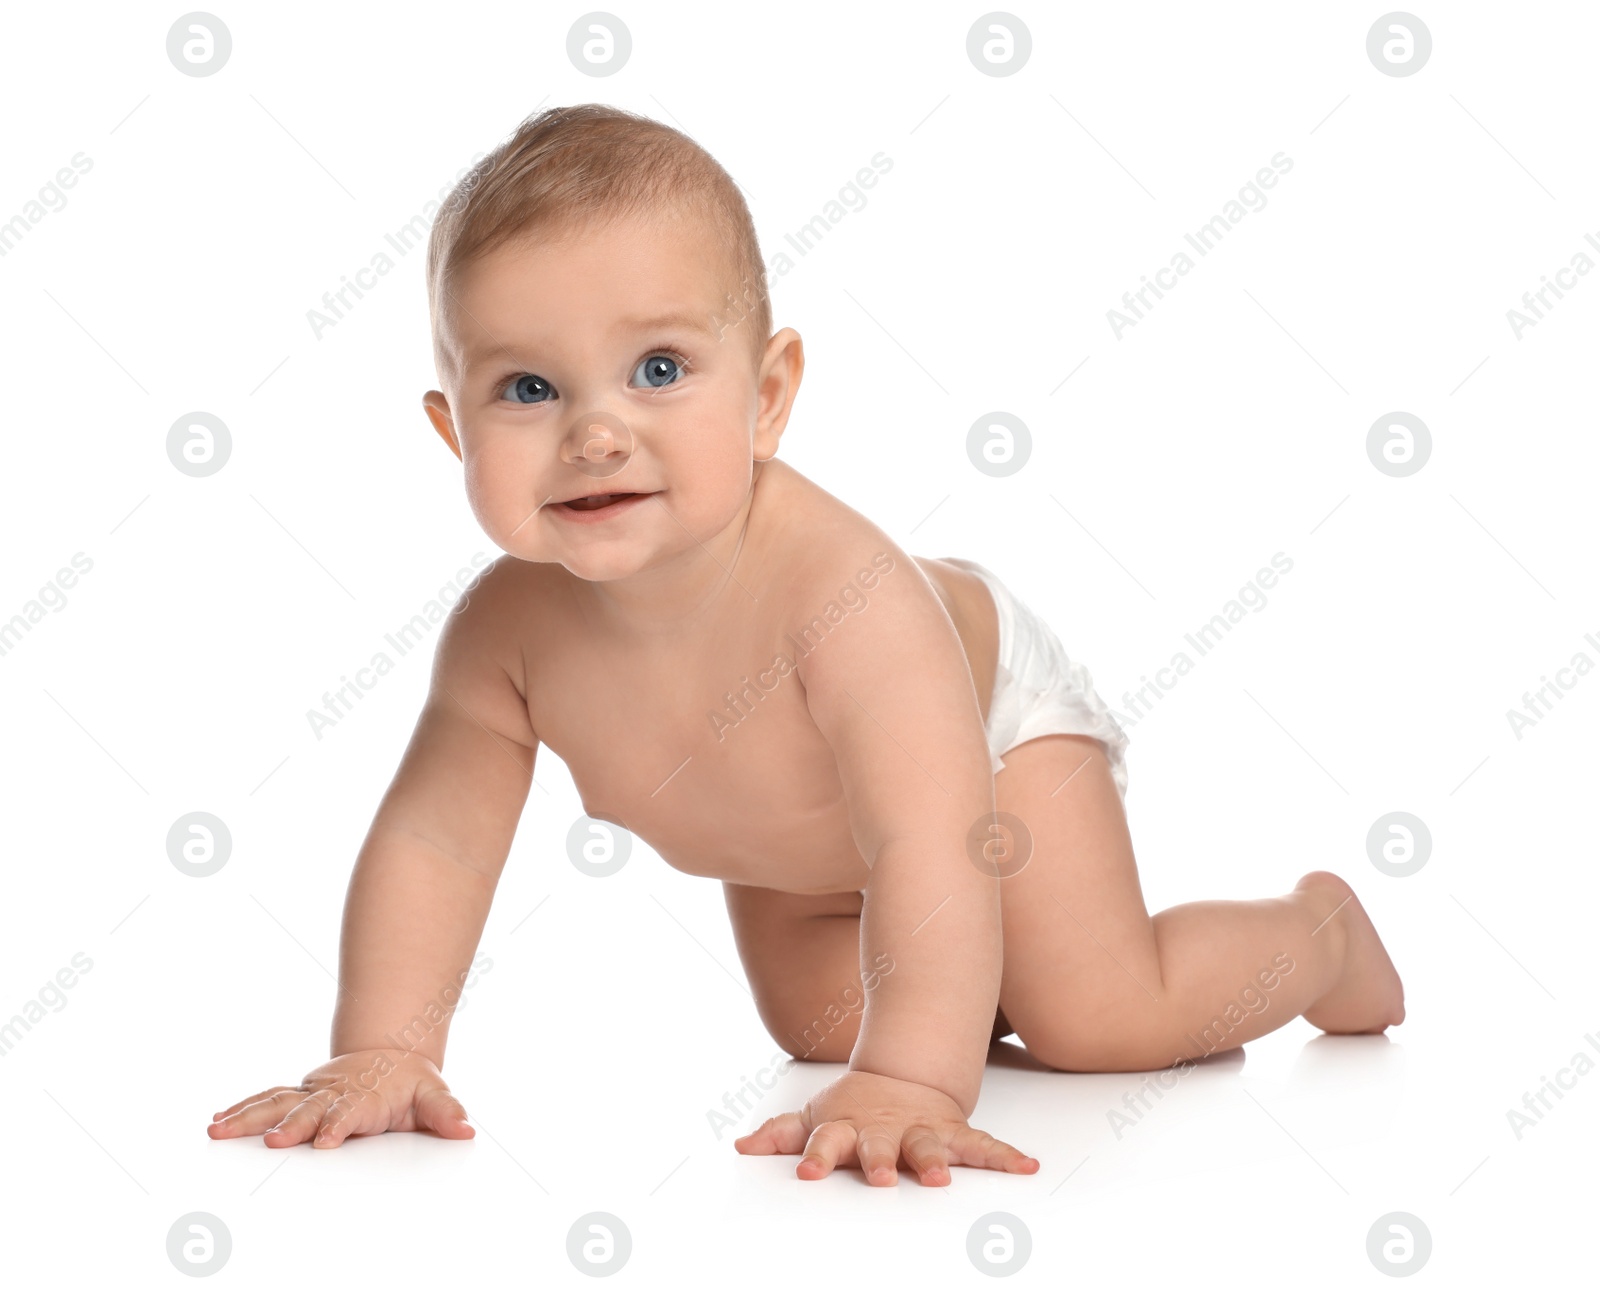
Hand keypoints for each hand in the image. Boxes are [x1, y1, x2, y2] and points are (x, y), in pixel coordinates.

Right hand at [206, 1050, 472, 1148]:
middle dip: (292, 1126)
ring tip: (219, 1129)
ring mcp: (313, 1093)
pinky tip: (217, 1122)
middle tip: (275, 1142)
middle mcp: (333, 1092)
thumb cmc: (410, 1081)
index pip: (352, 1112)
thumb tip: (466, 1129)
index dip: (340, 1125)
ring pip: (278, 1103)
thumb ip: (446, 1113)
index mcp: (365, 1095)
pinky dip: (243, 1109)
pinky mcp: (299, 1095)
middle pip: (310, 1110)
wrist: (390, 1052)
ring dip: (249, 1116)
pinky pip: (267, 1101)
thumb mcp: (434, 1094)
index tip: (328, 1140)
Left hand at [733, 1070, 1037, 1185]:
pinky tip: (1027, 1167)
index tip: (808, 1175)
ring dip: (937, 1162)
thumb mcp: (814, 1116)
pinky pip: (983, 1147)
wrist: (904, 1075)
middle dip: (880, 1163)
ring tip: (943, 1178)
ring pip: (930, 1147)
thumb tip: (741, 1147)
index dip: (818, 1158)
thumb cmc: (854, 1108)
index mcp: (848, 1130)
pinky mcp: (955, 1135)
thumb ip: (781, 1135)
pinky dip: (1006, 1156)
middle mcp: (886, 1133)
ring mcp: (922, 1133)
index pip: (827, 1144)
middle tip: (879, 1178)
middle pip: (880, 1148)